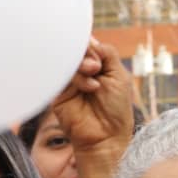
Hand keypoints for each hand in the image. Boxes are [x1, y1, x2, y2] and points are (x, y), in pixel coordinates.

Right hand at [53, 37, 135, 155]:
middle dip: (86, 54)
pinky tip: (88, 86)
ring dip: (82, 66)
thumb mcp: (119, 76)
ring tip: (95, 80)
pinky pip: (59, 75)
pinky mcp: (58, 93)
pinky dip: (75, 77)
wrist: (107, 138)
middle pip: (74, 49)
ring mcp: (68, 82)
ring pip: (67, 60)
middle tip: (97, 67)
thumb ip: (107, 54)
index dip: (91, 45)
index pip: (87, 44)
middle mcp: (80, 72)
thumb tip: (90, 39)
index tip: (100, 59)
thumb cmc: (117, 111)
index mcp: (96, 65)